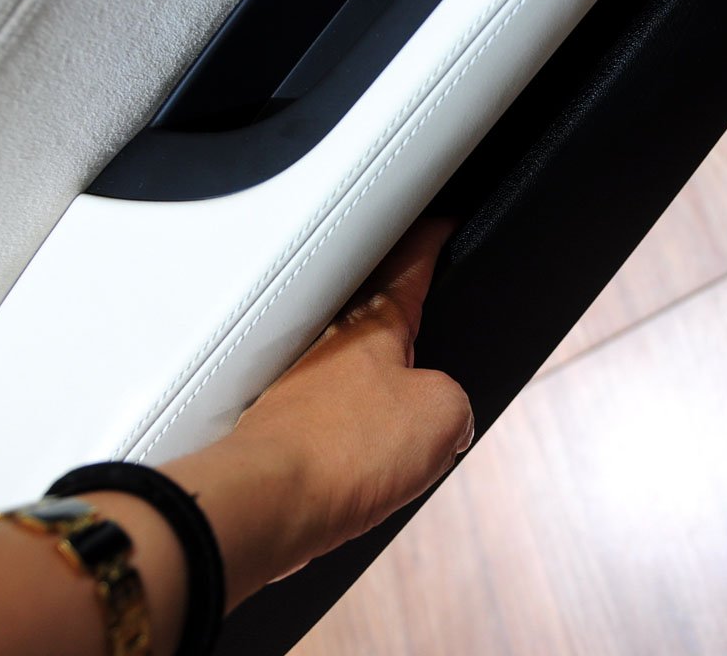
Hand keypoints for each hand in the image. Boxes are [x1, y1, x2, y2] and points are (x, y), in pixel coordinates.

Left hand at [163, 219, 473, 607]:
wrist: (269, 504)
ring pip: (354, 371)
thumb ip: (456, 402)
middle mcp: (332, 345)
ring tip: (409, 412)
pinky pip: (336, 419)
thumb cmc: (345, 450)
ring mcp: (304, 386)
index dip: (432, 240)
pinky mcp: (288, 431)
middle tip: (432, 323)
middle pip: (375, 315)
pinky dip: (356, 432)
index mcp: (374, 323)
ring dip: (381, 386)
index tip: (443, 223)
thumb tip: (447, 419)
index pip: (410, 264)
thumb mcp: (443, 414)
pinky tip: (372, 458)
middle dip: (406, 320)